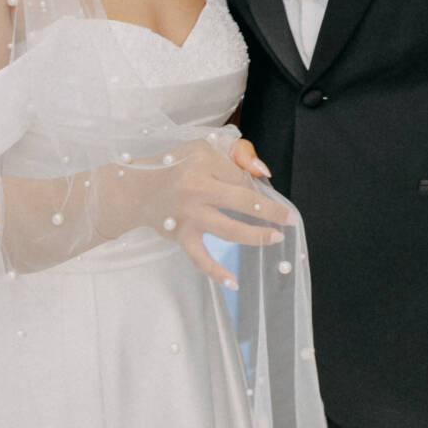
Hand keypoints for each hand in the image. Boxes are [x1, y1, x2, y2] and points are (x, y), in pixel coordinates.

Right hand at [144, 137, 294, 289]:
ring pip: (229, 230)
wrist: (137, 189)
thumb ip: (236, 153)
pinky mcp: (181, 236)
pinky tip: (233, 281)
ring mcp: (188, 216)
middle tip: (290, 219)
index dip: (254, 182)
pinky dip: (216, 272)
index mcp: (202, 161)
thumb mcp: (203, 146)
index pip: (240, 175)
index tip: (258, 188)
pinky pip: (201, 258)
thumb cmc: (175, 165)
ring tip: (276, 238)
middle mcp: (196, 189)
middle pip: (242, 201)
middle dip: (270, 211)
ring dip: (256, 236)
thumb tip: (263, 172)